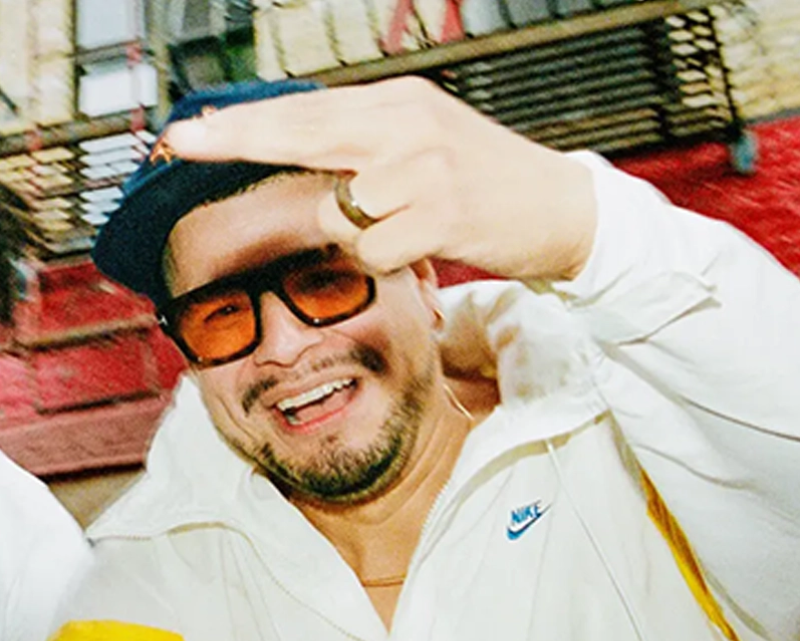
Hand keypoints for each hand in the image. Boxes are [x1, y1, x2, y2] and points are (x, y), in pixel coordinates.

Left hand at [165, 76, 596, 282]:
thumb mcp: (426, 144)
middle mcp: (408, 126)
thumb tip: (307, 157)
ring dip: (353, 232)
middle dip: (238, 141)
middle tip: (186, 143)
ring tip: (398, 230)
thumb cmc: (489, 182)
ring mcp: (426, 168)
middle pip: (303, 132)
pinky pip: (373, 248)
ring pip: (339, 208)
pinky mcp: (443, 213)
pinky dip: (383, 259)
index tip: (193, 130)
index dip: (245, 123)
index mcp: (400, 105)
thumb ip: (368, 146)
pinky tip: (416, 248)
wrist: (560, 207)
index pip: (306, 109)